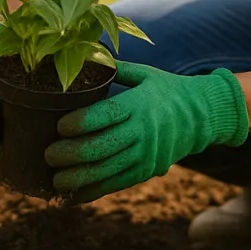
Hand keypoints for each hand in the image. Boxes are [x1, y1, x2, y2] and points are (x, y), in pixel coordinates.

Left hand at [44, 61, 248, 202]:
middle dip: (70, 155)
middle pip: (101, 147)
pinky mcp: (146, 171)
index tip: (59, 126)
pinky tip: (72, 195)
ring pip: (106, 171)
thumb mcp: (145, 73)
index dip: (79, 123)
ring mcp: (145, 155)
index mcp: (139, 104)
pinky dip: (93, 192)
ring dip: (77, 179)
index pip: (105, 115)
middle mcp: (142, 132)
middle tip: (48, 155)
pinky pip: (116, 185)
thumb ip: (115, 69)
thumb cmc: (167, 90)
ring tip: (54, 181)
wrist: (203, 116)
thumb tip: (83, 54)